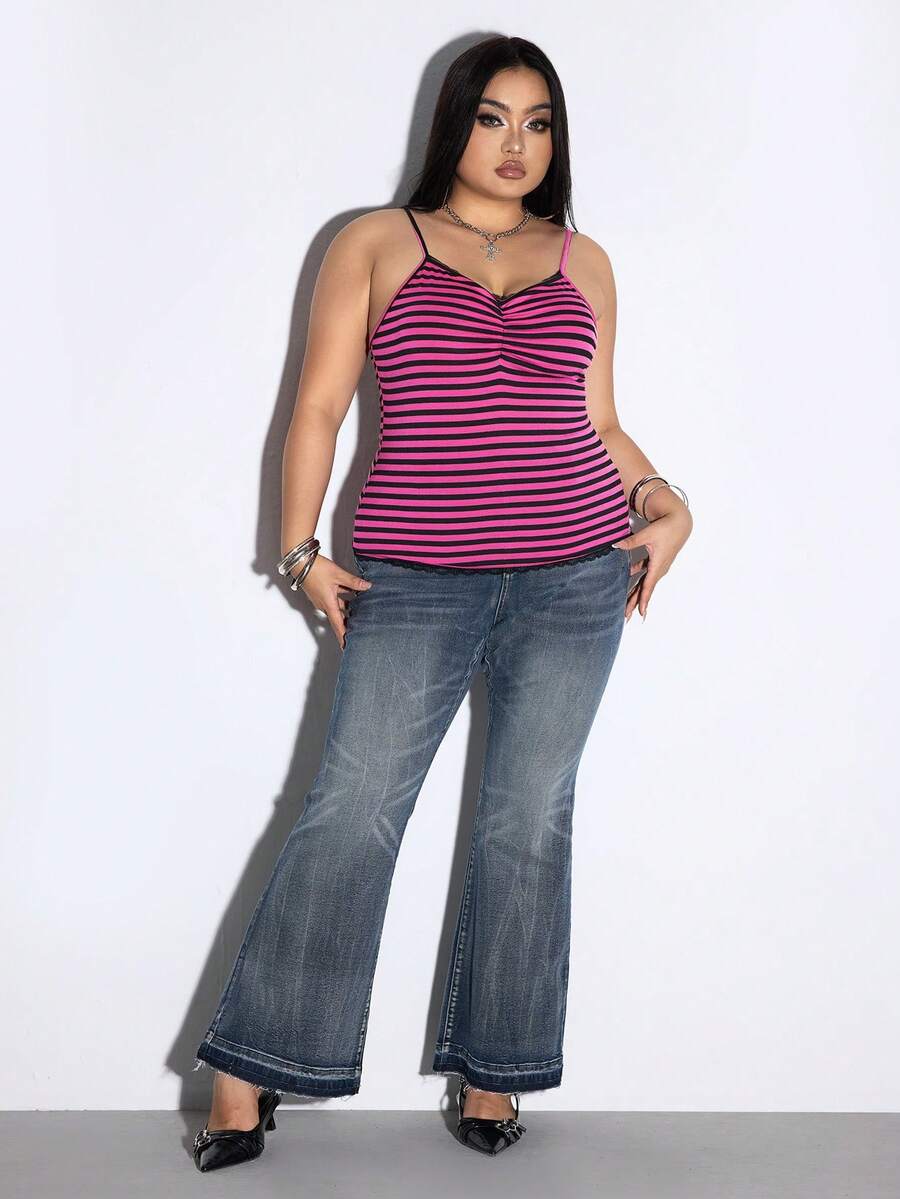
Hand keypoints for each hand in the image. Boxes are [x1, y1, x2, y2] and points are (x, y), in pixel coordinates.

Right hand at [290, 553, 371, 649]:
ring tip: (360, 612)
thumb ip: (353, 582)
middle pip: (338, 618)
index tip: (346, 646)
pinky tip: (352, 594)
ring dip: (347, 611)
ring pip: (337, 608)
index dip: (343, 636)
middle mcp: (324, 604)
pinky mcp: (320, 592)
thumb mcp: (338, 575)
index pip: (338, 624)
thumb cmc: (315, 569)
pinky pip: (334, 600)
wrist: (300, 562)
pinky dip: (343, 600)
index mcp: (328, 603)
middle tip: (356, 632)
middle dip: (347, 625)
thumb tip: (367, 586)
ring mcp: (321, 599)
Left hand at [612, 508, 691, 622]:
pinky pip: (645, 573)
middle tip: (626, 617)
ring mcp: (658, 565)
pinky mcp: (657, 560)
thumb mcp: (648, 535)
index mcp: (657, 565)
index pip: (648, 586)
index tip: (640, 613)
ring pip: (645, 583)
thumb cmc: (667, 528)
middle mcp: (658, 568)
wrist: (680, 522)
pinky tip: (628, 577)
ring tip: (628, 605)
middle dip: (635, 603)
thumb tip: (615, 545)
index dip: (643, 600)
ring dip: (636, 593)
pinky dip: (638, 578)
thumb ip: (631, 542)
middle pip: (644, 589)